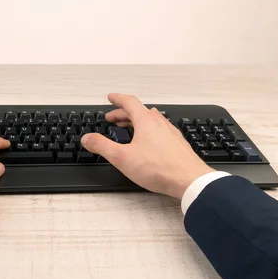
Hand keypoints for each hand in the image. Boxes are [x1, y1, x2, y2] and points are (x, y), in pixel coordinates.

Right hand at [81, 93, 213, 198]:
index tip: (110, 97)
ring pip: (151, 120)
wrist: (189, 180)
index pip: (129, 102)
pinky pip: (160, 130)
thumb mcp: (122, 158)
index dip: (117, 99)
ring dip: (137, 121)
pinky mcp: (178, 144)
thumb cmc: (158, 168)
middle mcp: (159, 123)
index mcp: (146, 121)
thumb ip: (102, 146)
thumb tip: (88, 138)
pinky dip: (149, 131)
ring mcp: (171, 132)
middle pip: (139, 111)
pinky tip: (148, 143)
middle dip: (123, 113)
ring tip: (129, 129)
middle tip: (113, 119)